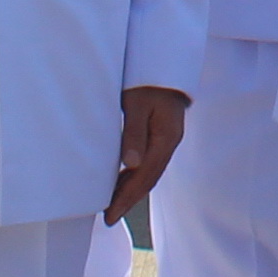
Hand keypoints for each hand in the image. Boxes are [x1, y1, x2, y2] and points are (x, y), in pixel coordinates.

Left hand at [105, 87, 190, 226]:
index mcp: (166, 137)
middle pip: (149, 178)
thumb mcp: (136, 103)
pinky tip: (123, 179)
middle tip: (108, 217)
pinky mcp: (162, 132)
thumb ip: (133, 133)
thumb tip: (129, 166)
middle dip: (129, 199)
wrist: (164, 59)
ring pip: (150, 171)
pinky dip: (135, 175)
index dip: (126, 198)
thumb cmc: (147, 78)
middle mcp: (170, 141)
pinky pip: (150, 161)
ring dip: (132, 189)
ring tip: (113, 204)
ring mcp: (168, 137)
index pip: (145, 176)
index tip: (109, 215)